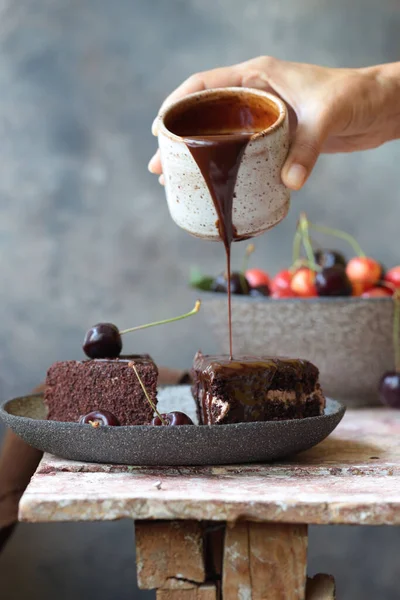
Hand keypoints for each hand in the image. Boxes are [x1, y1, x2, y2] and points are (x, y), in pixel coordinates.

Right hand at [149, 56, 399, 189]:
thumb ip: (306, 149)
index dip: (178, 105)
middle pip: (205, 114)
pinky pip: (239, 150)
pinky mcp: (273, 137)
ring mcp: (263, 117)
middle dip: (178, 139)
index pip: (205, 85)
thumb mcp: (328, 118)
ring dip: (196, 156)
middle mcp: (255, 94)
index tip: (160, 129)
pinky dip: (222, 165)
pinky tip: (212, 184)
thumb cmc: (353, 97)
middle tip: (158, 166)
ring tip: (173, 179)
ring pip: (219, 135)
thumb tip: (288, 184)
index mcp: (258, 76)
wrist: (377, 108)